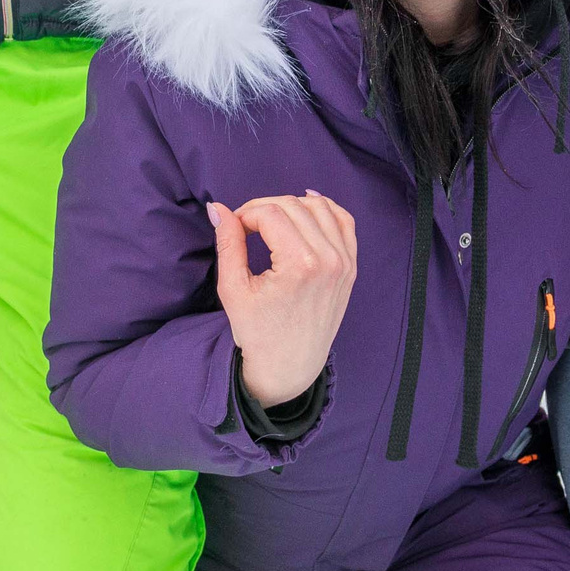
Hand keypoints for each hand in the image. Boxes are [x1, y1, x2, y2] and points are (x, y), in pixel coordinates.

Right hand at [209, 191, 356, 407]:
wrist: (290, 365)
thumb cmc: (258, 332)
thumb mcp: (233, 289)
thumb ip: (228, 243)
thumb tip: (218, 207)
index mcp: (299, 265)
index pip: (270, 213)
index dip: (246, 214)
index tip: (235, 228)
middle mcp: (328, 259)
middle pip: (293, 206)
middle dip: (264, 207)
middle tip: (246, 225)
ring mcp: (344, 262)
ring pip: (320, 207)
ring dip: (292, 205)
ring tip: (271, 221)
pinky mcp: (351, 266)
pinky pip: (344, 221)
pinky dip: (325, 209)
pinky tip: (306, 207)